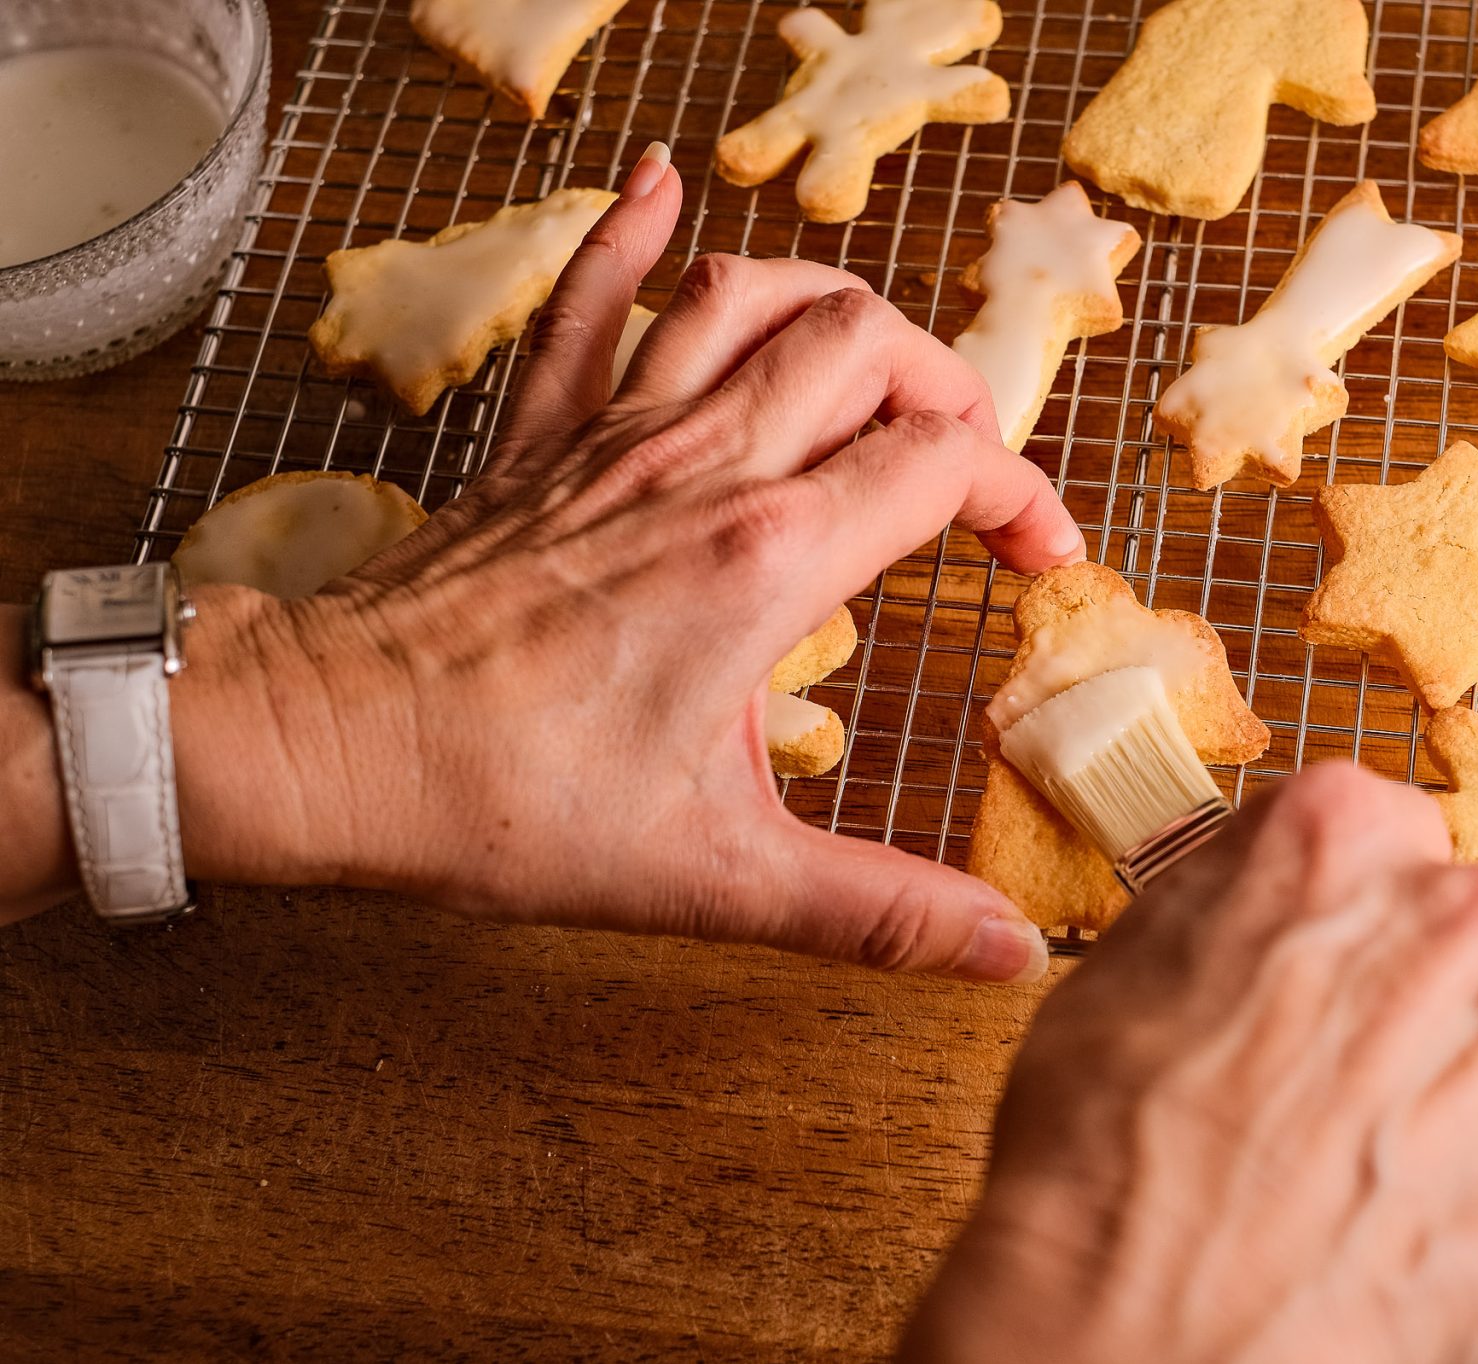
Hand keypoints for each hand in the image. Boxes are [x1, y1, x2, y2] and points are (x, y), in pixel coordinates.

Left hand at [165, 144, 1078, 979]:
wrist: (331, 747)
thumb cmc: (507, 804)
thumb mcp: (716, 877)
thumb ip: (877, 913)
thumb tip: (1008, 954)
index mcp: (766, 559)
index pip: (942, 463)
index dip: (1020, 495)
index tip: (1038, 558)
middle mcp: (703, 466)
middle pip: (869, 346)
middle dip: (946, 388)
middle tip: (962, 465)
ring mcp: (616, 434)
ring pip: (755, 294)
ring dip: (836, 307)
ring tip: (876, 364)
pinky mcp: (542, 435)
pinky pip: (592, 297)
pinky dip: (632, 232)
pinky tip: (662, 186)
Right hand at [900, 764, 1477, 1362]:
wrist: (1141, 1334)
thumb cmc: (1105, 1160)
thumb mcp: (1127, 965)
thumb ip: (1240, 898)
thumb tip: (1286, 898)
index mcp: (1342, 832)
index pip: (1387, 839)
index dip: (1348, 926)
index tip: (1323, 984)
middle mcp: (1466, 909)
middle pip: (1471, 939)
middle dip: (1423, 1010)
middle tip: (1344, 1103)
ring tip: (1379, 1184)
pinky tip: (1433, 1240)